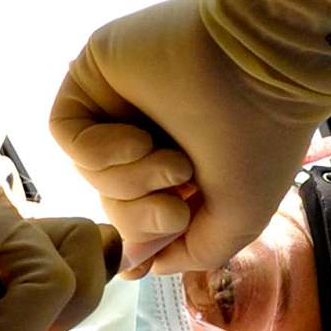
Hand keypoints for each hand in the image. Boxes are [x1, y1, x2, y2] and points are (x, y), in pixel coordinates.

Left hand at [49, 0, 324, 275]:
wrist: (265, 64)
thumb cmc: (260, 138)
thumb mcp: (236, 220)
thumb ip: (190, 252)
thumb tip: (141, 266)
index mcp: (184, 163)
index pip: (138, 218)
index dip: (146, 237)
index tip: (168, 235)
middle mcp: (151, 133)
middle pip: (111, 202)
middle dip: (139, 217)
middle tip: (175, 208)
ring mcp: (120, 103)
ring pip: (91, 173)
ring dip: (131, 181)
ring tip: (174, 163)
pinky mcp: (92, 73)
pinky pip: (66, 134)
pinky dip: (99, 152)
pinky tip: (139, 141)